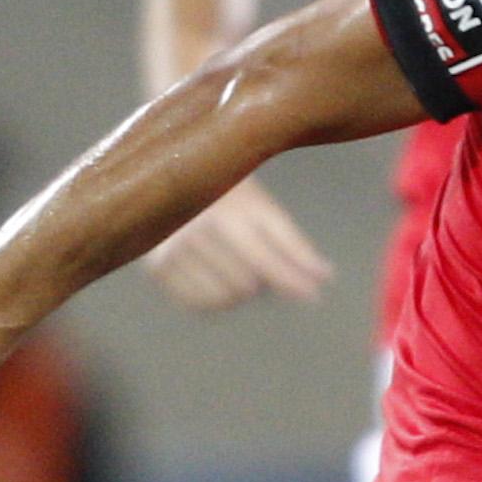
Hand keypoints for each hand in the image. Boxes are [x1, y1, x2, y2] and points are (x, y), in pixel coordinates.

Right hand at [141, 177, 329, 311]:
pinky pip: (197, 304)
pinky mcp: (156, 268)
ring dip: (241, 293)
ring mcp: (170, 252)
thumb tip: (325, 278)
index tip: (314, 298)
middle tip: (265, 265)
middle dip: (264, 282)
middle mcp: (193, 233)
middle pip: (245, 286)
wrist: (177, 177)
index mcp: (224, 213)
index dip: (291, 281)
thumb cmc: (231, 193)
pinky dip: (216, 300)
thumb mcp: (265, 210)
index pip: (264, 260)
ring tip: (242, 269)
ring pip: (222, 299)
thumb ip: (294, 245)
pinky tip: (221, 280)